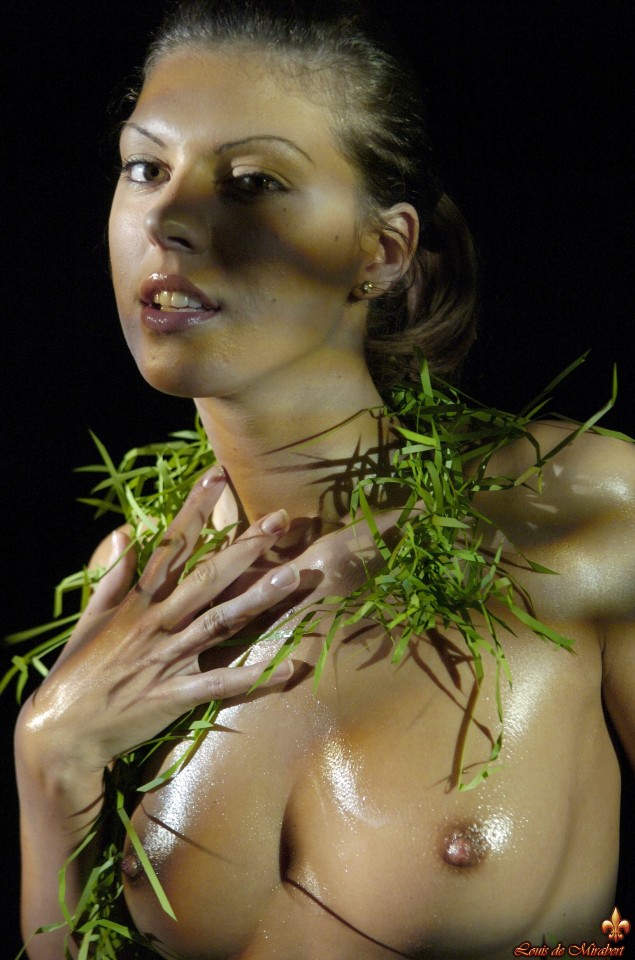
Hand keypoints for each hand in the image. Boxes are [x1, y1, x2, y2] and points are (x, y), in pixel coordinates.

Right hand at [19, 466, 299, 773]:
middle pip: (208, 577)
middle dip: (246, 547)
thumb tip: (124, 530)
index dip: (195, 509)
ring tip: (292, 577)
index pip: (171, 545)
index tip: (219, 476)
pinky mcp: (175, 694)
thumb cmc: (78, 672)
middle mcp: (157, 622)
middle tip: (280, 521)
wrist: (61, 732)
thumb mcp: (90, 617)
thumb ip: (111, 574)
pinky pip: (220, 683)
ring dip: (257, 599)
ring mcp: (168, 657)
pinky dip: (253, 677)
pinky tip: (286, 669)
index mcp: (137, 601)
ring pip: (221, 621)